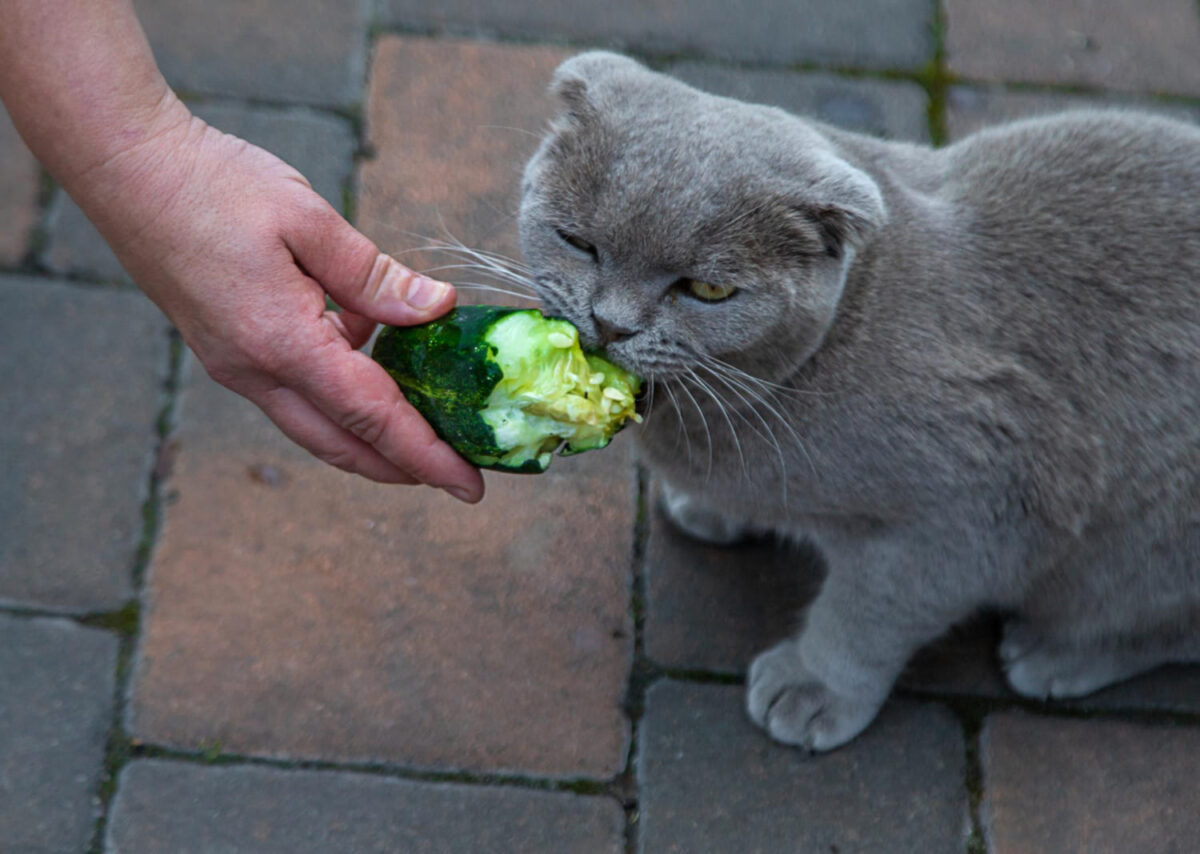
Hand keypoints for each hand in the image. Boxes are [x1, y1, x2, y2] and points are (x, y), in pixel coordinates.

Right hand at [79, 104, 484, 501]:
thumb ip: (375, 277)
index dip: (427, 456)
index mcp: (280, 343)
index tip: (469, 487)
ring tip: (425, 427)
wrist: (126, 168)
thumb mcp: (310, 221)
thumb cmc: (214, 184)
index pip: (372, 418)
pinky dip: (338, 392)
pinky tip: (367, 353)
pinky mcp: (227, 350)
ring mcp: (235, 365)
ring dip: (369, 437)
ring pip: (315, 425)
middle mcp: (254, 370)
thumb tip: (437, 308)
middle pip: (341, 444)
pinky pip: (294, 392)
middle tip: (455, 475)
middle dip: (401, 468)